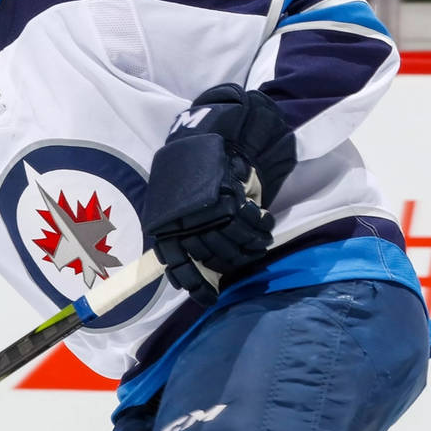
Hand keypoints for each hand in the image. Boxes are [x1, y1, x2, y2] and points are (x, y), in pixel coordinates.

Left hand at [142, 84, 296, 304]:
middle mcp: (181, 223)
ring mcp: (204, 213)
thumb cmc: (193, 170)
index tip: (210, 297)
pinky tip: (265, 225)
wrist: (212, 133)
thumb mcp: (175, 199)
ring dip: (249, 247)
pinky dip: (260, 229)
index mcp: (165, 226)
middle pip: (212, 257)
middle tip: (246, 255)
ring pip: (232, 245)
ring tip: (259, 241)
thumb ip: (180, 230)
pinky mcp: (226, 200)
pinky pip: (247, 226)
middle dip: (231, 261)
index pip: (178, 266)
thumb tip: (188, 263)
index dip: (196, 284)